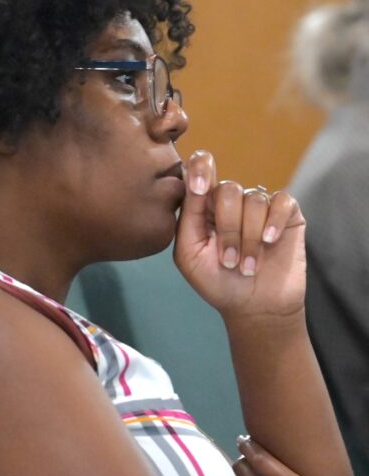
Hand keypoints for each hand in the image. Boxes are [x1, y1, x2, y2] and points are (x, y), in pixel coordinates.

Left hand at [173, 151, 306, 319]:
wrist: (253, 307)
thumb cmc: (216, 282)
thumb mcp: (189, 254)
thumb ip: (188, 218)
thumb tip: (192, 181)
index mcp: (203, 206)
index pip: (200, 168)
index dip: (200, 169)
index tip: (200, 190)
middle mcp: (231, 201)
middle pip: (228, 190)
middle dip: (228, 229)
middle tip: (228, 261)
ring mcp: (260, 206)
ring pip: (254, 200)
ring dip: (249, 239)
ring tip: (247, 266)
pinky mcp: (288, 213)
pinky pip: (282, 201)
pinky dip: (274, 223)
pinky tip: (269, 243)